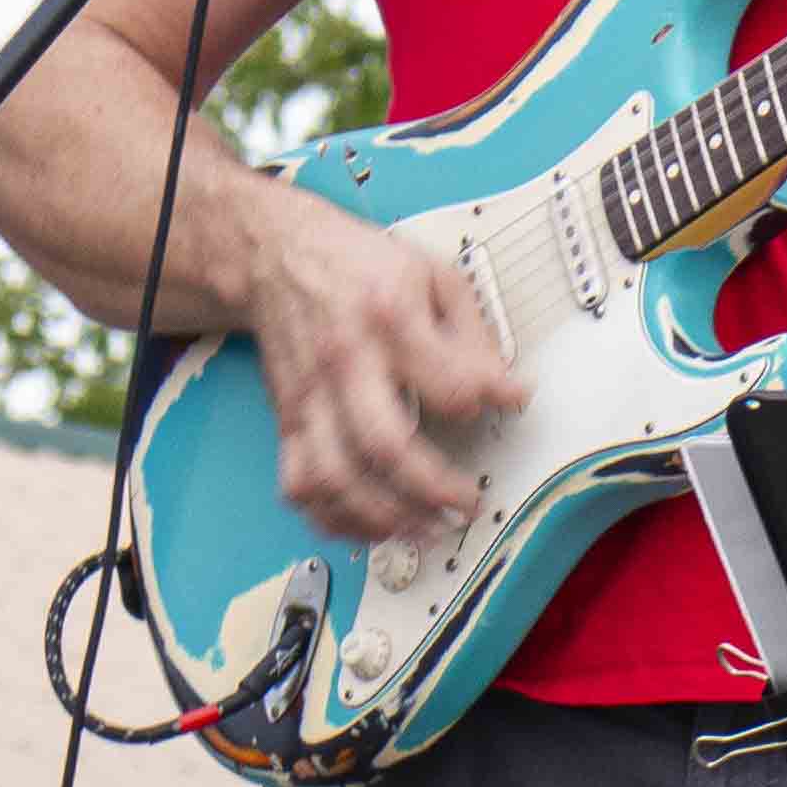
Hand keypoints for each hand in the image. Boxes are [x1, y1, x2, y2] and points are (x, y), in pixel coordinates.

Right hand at [235, 181, 523, 545]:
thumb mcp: (432, 274)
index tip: (512, 405)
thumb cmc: (357, 266)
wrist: (275, 256)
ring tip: (426, 530)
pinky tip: (371, 527)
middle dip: (432, 488)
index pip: (447, 381)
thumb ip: (474, 333)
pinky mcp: (288, 420)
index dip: (486, 402)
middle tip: (466, 503)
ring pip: (337, 478)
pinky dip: (334, 517)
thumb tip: (507, 389)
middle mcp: (344, 363)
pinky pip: (302, 484)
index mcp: (388, 318)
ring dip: (385, 517)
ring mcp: (310, 397)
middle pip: (384, 445)